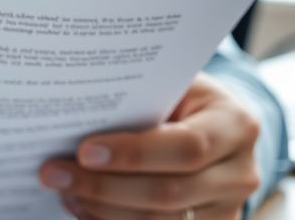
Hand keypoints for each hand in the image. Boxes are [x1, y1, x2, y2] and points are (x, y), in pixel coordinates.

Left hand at [40, 73, 260, 219]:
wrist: (214, 126)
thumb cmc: (181, 98)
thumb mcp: (172, 86)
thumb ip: (138, 99)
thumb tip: (73, 113)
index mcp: (235, 125)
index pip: (187, 147)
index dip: (134, 153)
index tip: (85, 151)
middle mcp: (240, 173)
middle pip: (168, 193)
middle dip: (103, 186)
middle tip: (54, 173)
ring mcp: (228, 209)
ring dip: (102, 209)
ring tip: (64, 189)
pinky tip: (83, 207)